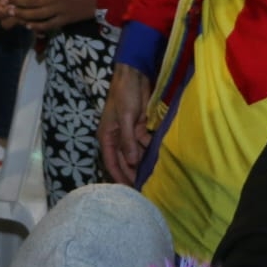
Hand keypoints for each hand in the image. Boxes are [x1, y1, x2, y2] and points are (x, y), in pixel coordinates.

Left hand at [9, 0, 97, 32]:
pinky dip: (38, 26)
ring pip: (38, 14)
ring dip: (23, 15)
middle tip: (5, 4)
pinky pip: (49, 24)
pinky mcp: (66, 20)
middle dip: (17, 3)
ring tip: (11, 14)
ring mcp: (61, 10)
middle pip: (33, 1)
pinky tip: (28, 25)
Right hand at [98, 66, 152, 184]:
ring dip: (143, 162)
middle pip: (124, 161)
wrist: (135, 76)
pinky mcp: (139, 128)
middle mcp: (116, 138)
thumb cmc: (124, 95)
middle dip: (132, 173)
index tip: (129, 190)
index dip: (119, 177)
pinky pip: (145, 143)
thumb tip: (132, 162)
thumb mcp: (125, 118)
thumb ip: (128, 140)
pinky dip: (150, 149)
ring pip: (136, 154)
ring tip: (153, 177)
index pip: (110, 162)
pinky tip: (159, 158)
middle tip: (144, 187)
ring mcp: (129, 134)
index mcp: (107, 137)